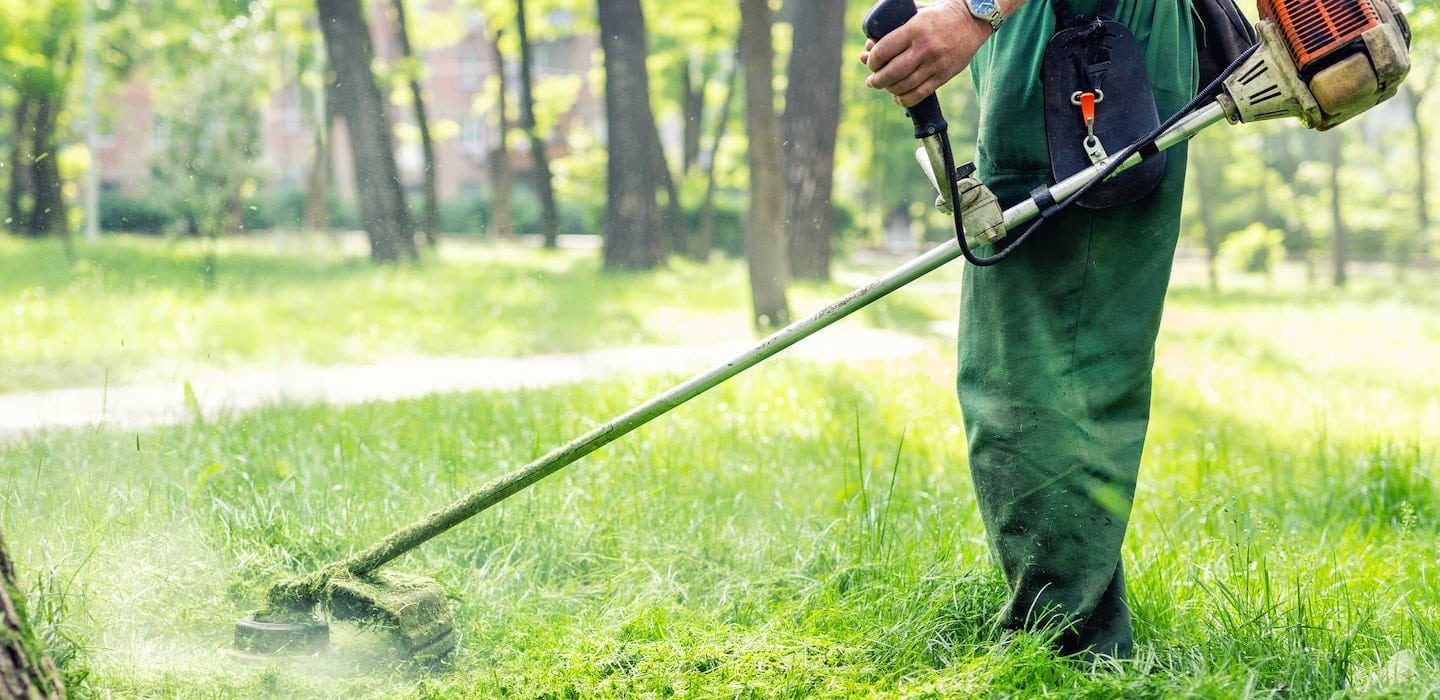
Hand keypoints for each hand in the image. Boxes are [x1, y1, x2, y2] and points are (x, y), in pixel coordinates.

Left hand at [859, 0, 991, 107]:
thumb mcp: (916, 13)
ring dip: (889, 90)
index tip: (870, 62)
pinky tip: (898, 96)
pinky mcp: (943, 76)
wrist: (972, 21)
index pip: (884, 50)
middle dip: (876, 80)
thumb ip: (894, 27)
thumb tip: (870, 46)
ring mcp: (934, 64)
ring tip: (884, 87)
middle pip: (891, 72)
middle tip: (872, 81)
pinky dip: (905, 99)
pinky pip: (920, 94)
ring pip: (904, 86)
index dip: (872, 61)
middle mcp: (924, 48)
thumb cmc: (939, 15)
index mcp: (914, 29)